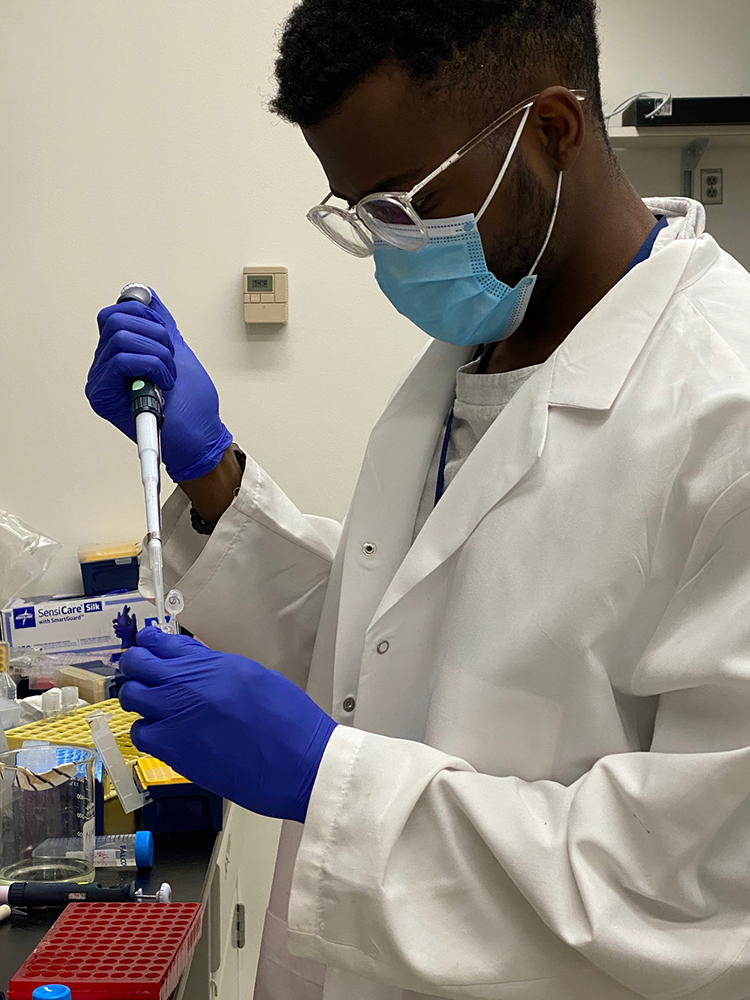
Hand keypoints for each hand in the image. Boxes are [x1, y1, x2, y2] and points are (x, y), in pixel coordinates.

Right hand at [86, 289, 232, 482]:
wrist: (200, 439)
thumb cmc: (192, 407)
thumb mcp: (179, 353)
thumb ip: (160, 325)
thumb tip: (147, 296)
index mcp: (119, 353)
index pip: (116, 312)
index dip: (146, 317)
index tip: (166, 339)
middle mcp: (105, 366)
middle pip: (114, 320)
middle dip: (154, 335)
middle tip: (169, 361)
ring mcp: (102, 381)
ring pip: (120, 338)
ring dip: (157, 355)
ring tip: (167, 378)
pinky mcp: (102, 397)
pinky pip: (121, 360)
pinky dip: (152, 367)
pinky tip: (162, 386)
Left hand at [119, 628, 337, 821]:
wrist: (299, 761)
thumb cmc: (289, 721)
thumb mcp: (255, 677)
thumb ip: (219, 669)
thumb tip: (195, 668)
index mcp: (214, 662)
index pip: (162, 641)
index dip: (149, 643)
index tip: (148, 647)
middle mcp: (189, 682)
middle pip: (138, 663)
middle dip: (136, 666)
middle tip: (142, 675)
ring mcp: (176, 714)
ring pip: (132, 696)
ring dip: (139, 698)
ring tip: (153, 708)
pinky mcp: (173, 748)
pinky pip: (141, 733)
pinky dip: (147, 732)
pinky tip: (162, 735)